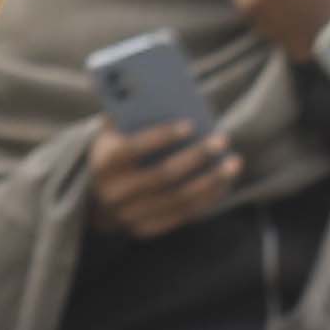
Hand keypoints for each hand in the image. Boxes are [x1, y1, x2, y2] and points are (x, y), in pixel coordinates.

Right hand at [89, 115, 246, 240]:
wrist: (95, 200)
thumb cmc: (115, 154)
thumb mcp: (112, 134)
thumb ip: (130, 118)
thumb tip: (169, 100)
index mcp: (103, 164)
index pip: (131, 149)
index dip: (160, 137)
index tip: (190, 124)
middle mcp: (113, 193)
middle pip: (162, 175)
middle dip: (195, 156)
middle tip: (221, 139)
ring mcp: (128, 216)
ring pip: (178, 198)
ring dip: (211, 180)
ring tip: (234, 162)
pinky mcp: (145, 230)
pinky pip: (184, 215)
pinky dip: (208, 198)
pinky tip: (225, 182)